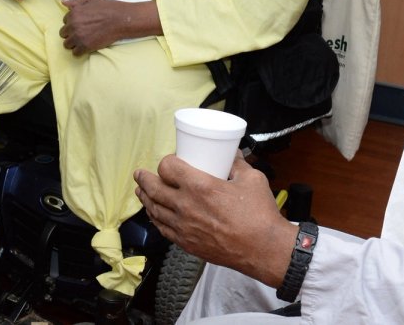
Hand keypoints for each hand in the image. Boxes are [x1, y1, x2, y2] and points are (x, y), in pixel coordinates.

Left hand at [60, 0, 158, 55]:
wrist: (120, 19)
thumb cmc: (107, 7)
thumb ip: (76, 2)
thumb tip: (63, 2)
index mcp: (73, 13)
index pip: (64, 21)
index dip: (72, 23)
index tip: (81, 24)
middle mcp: (73, 25)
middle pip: (63, 34)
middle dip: (71, 33)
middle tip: (82, 33)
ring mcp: (78, 37)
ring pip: (67, 44)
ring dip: (74, 43)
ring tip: (83, 41)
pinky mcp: (85, 47)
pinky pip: (75, 53)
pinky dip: (80, 52)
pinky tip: (87, 47)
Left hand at [134, 155, 295, 285]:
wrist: (263, 249)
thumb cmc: (259, 215)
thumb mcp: (251, 179)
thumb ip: (238, 164)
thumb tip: (232, 155)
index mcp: (199, 186)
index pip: (167, 168)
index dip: (165, 162)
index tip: (170, 161)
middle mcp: (185, 206)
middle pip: (153, 189)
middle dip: (144, 179)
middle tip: (140, 174)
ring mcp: (183, 227)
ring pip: (154, 210)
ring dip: (145, 198)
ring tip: (141, 191)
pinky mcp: (187, 243)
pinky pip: (163, 229)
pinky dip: (155, 219)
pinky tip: (154, 215)